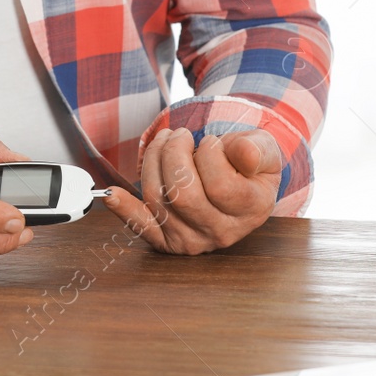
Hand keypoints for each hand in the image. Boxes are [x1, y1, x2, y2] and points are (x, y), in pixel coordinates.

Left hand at [102, 127, 280, 254]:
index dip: (209, 154)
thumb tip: (242, 153)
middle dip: (174, 153)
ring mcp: (192, 240)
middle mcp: (221, 233)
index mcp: (251, 211)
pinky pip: (140, 226)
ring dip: (153, 160)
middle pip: (182, 195)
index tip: (211, 142)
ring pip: (157, 199)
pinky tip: (111, 194)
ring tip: (165, 141)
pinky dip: (123, 208)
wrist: (239, 182)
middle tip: (180, 135)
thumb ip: (258, 149)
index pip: (219, 185)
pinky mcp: (166, 240)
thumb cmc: (250, 162)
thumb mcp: (265, 149)